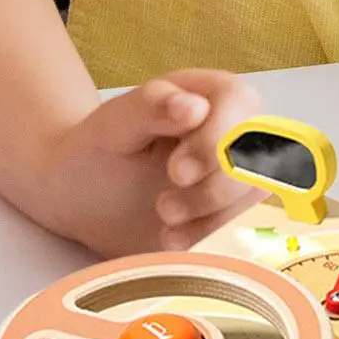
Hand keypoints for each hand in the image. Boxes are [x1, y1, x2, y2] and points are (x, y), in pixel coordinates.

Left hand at [41, 72, 262, 254]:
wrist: (82, 197)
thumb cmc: (97, 150)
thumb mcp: (112, 125)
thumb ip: (150, 107)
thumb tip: (195, 107)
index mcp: (209, 95)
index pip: (239, 103)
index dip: (217, 140)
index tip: (177, 172)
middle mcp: (234, 132)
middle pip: (256, 154)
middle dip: (214, 190)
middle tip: (164, 207)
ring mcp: (237, 176)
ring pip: (255, 197)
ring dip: (214, 220)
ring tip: (166, 228)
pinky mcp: (230, 215)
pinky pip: (245, 229)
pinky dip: (213, 240)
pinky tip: (175, 244)